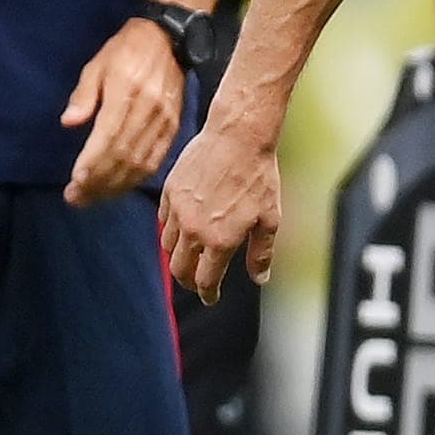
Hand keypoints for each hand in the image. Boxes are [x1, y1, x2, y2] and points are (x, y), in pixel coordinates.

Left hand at [61, 15, 185, 207]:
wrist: (170, 41)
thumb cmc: (126, 51)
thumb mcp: (97, 65)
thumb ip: (83, 95)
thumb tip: (68, 122)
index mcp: (127, 90)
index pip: (109, 136)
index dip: (93, 162)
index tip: (75, 181)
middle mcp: (149, 110)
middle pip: (124, 155)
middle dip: (99, 182)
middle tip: (76, 198)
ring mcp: (165, 122)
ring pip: (140, 164)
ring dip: (115, 186)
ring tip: (92, 198)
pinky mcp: (174, 129)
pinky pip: (156, 161)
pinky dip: (136, 179)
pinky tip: (118, 188)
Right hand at [161, 119, 281, 303]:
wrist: (238, 137)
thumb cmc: (259, 177)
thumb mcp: (269, 219)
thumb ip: (261, 253)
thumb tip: (260, 279)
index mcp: (219, 241)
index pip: (205, 281)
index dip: (208, 294)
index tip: (211, 297)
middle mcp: (194, 230)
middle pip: (180, 270)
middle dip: (188, 282)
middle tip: (197, 283)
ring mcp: (178, 210)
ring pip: (168, 247)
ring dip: (178, 258)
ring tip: (189, 257)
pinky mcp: (170, 191)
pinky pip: (164, 221)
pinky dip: (171, 231)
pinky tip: (183, 229)